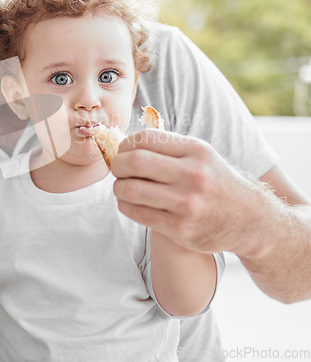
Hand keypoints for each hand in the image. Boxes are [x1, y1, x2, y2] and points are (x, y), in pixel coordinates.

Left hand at [111, 128, 270, 256]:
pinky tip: (129, 203)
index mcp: (196, 151)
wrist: (250, 220)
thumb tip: (125, 143)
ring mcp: (187, 204)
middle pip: (135, 162)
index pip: (146, 138)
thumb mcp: (201, 155)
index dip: (126, 144)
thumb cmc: (215, 182)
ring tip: (122, 187)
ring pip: (131, 190)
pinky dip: (125, 206)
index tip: (123, 152)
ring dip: (118, 187)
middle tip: (117, 170)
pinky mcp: (180, 229)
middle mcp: (193, 175)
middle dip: (117, 165)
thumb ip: (168, 147)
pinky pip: (137, 213)